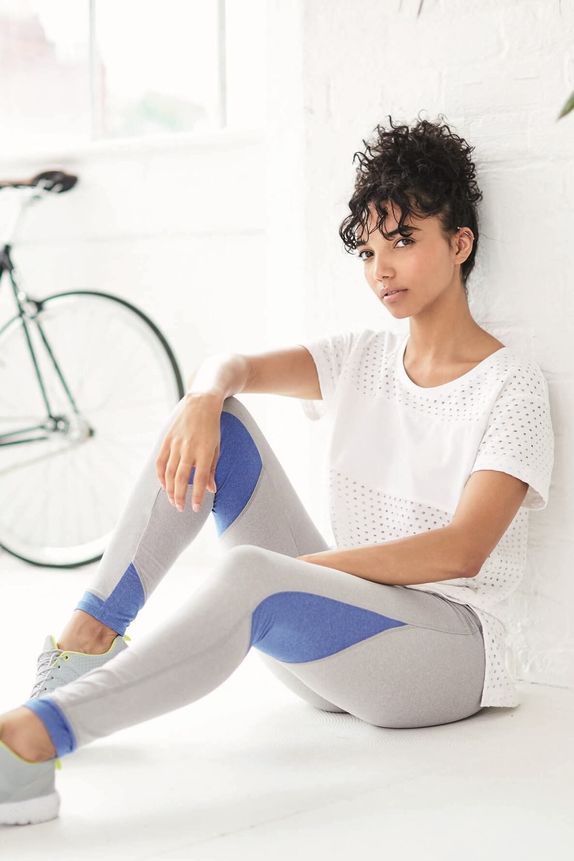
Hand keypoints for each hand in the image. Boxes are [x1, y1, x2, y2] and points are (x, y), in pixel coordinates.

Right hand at [155, 393, 221, 511]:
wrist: (201, 402)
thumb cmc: (212, 427)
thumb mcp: (216, 447)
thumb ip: (212, 468)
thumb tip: (211, 489)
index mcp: (204, 451)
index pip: (200, 479)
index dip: (197, 496)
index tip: (196, 508)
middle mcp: (189, 449)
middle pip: (181, 479)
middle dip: (180, 496)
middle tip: (180, 508)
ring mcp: (176, 444)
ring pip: (170, 472)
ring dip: (170, 489)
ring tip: (173, 500)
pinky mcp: (167, 439)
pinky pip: (160, 461)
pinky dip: (160, 475)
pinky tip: (164, 485)